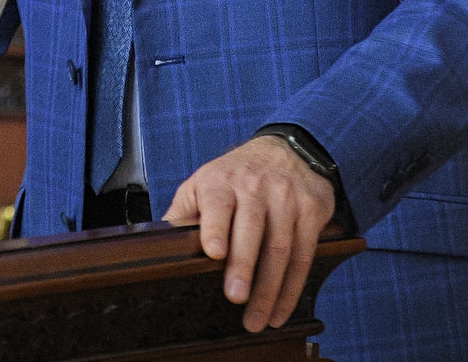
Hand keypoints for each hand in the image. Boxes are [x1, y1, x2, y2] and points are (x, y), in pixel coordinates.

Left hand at [164, 135, 336, 331]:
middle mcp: (255, 186)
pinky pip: (303, 254)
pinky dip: (292, 287)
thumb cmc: (236, 174)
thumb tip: (156, 246)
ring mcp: (286, 198)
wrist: (287, 148)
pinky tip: (281, 310)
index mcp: (221, 180)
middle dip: (244, 265)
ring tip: (257, 319)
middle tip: (235, 298)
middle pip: (251, 228)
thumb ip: (183, 213)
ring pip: (280, 246)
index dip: (216, 227)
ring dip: (269, 288)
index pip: (218, 202)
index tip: (214, 252)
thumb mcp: (204, 182)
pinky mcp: (311, 211)